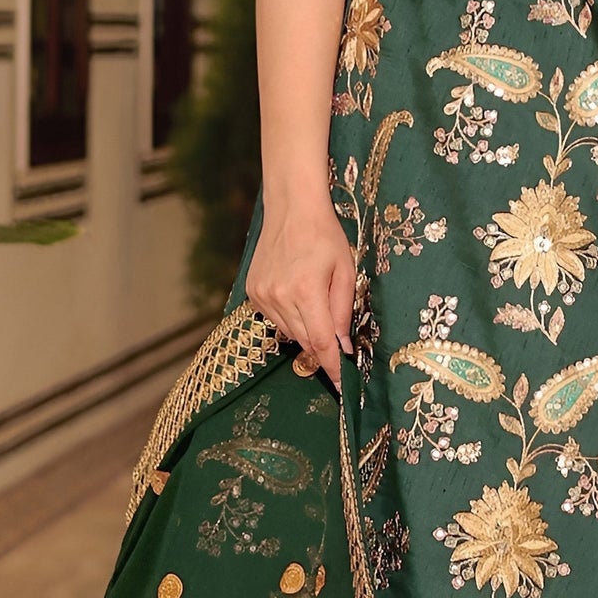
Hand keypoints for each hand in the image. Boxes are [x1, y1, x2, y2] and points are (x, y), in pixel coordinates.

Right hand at [245, 192, 354, 386]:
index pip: (321, 343)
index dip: (333, 368)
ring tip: (315, 301)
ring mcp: (262, 296)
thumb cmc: (325, 236)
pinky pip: (276, 319)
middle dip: (323, 345)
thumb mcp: (345, 272)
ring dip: (307, 329)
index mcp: (306, 291)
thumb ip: (343, 312)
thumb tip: (342, 347)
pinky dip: (290, 317)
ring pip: (290, 333)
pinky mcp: (252, 292)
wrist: (291, 209)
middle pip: (306, 341)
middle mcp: (279, 297)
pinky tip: (297, 294)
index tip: (342, 388)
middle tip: (336, 335)